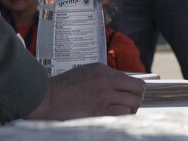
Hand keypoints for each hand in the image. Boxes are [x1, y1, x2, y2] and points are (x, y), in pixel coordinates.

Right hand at [27, 62, 144, 119]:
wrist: (49, 97)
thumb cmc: (67, 85)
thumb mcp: (89, 70)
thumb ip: (108, 75)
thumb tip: (123, 82)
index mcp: (105, 72)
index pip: (135, 81)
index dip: (137, 89)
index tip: (134, 93)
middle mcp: (107, 83)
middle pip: (138, 93)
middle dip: (136, 99)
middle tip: (129, 103)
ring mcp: (104, 99)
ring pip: (132, 106)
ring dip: (129, 110)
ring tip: (120, 110)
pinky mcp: (99, 113)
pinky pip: (121, 116)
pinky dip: (121, 117)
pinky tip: (112, 116)